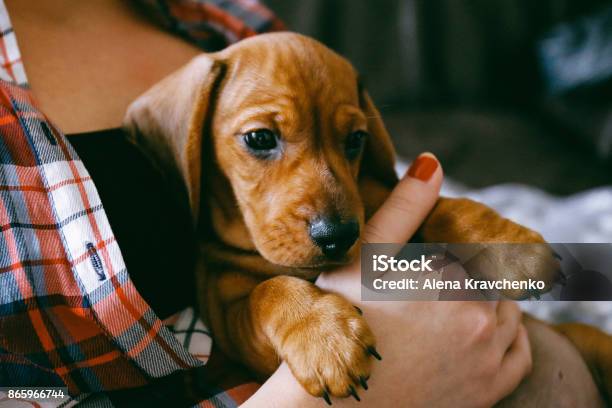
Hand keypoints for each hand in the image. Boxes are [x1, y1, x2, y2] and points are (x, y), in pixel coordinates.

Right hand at [243, 153, 531, 406]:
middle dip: (471, 270)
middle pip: (495, 276)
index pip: (480, 243)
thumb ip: (403, 208)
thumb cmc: (343, 324)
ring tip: (452, 301)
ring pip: (511, 310)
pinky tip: (484, 329)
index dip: (459, 242)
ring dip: (492, 298)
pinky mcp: (488, 391)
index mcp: (454, 281)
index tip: (437, 250)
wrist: (340, 402)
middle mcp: (482, 320)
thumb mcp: (365, 258)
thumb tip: (433, 162)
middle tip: (435, 279)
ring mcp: (488, 359)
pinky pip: (520, 352)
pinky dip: (510, 335)